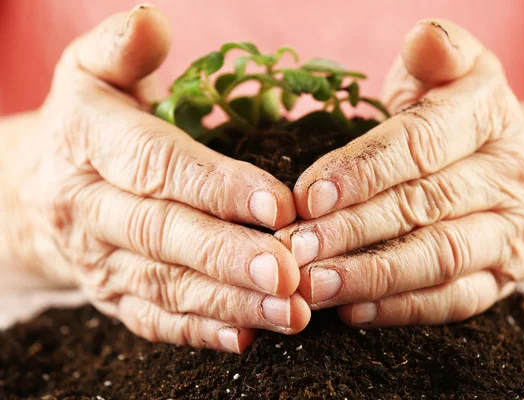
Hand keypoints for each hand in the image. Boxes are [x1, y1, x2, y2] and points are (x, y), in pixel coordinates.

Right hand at [7, 6, 308, 350]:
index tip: (277, 204)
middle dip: (228, 256)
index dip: (216, 186)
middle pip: (162, 233)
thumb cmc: (92, 123)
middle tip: (289, 271)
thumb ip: (121, 48)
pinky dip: (201, 332)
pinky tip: (247, 336)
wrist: (44, 188)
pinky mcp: (112, 295)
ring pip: (165, 286)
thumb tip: (151, 20)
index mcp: (86, 141)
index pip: (156, 164)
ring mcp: (98, 259)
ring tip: (290, 311)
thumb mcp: (93, 73)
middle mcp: (86, 205)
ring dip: (230, 302)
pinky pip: (154, 319)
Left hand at [276, 20, 523, 326]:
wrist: (508, 171)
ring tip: (313, 284)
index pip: (420, 143)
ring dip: (371, 275)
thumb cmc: (453, 118)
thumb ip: (434, 56)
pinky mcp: (500, 278)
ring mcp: (510, 233)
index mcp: (489, 115)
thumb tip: (421, 37)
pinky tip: (351, 311)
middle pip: (424, 205)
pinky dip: (400, 309)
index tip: (308, 194)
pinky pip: (452, 300)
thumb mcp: (448, 75)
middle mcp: (509, 175)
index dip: (362, 170)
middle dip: (353, 229)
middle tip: (293, 248)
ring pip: (438, 258)